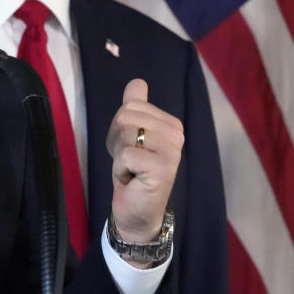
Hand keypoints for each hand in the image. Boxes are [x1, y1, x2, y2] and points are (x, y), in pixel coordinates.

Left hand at [105, 79, 182, 246]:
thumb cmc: (133, 172)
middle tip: (129, 161)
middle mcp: (177, 134)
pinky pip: (125, 154)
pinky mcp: (163, 167)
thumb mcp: (130, 135)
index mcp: (171, 123)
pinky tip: (133, 180)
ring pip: (125, 132)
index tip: (131, 147)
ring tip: (132, 169)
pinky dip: (120, 169)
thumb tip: (137, 82)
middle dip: (117, 139)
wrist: (137, 211)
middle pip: (126, 116)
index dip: (119, 127)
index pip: (131, 105)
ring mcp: (172, 151)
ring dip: (118, 155)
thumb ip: (135, 107)